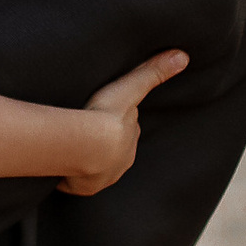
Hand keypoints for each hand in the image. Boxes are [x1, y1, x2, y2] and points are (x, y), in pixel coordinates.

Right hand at [58, 49, 188, 194]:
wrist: (85, 146)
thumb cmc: (106, 114)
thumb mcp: (130, 87)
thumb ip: (154, 72)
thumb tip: (184, 56)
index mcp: (130, 138)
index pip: (125, 128)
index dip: (115, 121)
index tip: (104, 114)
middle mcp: (121, 161)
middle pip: (112, 150)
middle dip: (101, 143)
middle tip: (85, 131)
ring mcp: (103, 177)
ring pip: (95, 167)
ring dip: (86, 160)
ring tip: (72, 150)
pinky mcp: (84, 188)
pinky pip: (77, 183)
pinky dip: (70, 178)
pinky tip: (62, 169)